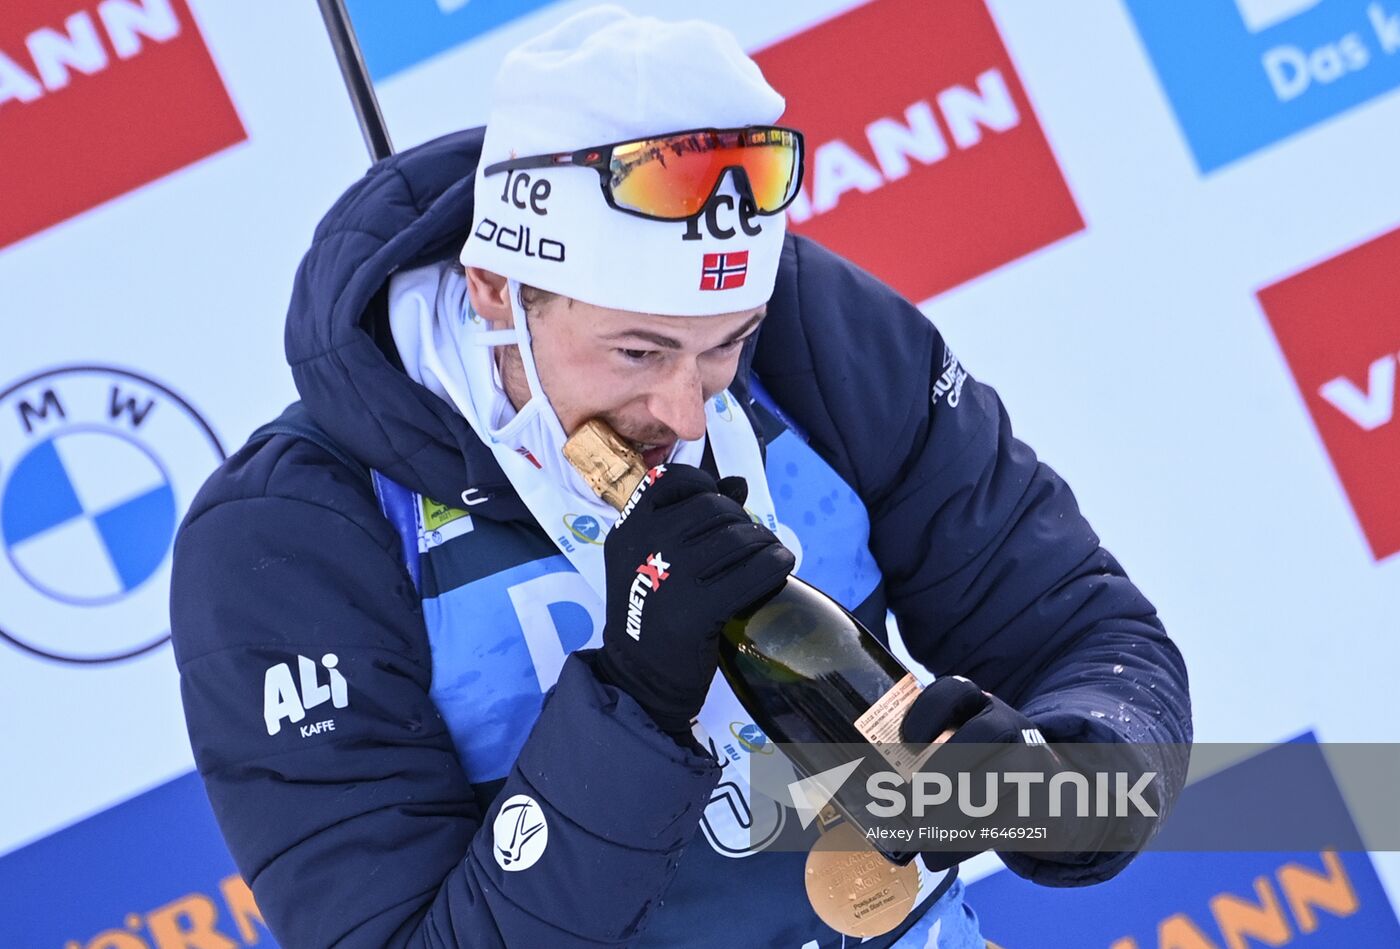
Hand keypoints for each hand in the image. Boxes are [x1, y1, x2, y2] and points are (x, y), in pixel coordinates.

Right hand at [592, 464, 794, 737]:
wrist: (638, 678)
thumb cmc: (651, 612)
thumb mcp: (651, 558)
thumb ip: (688, 517)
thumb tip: (738, 483)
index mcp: (628, 528)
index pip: (676, 478)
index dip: (707, 486)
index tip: (721, 509)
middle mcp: (644, 544)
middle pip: (715, 507)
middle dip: (742, 521)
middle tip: (750, 543)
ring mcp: (670, 576)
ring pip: (739, 536)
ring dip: (764, 542)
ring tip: (767, 556)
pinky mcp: (697, 610)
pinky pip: (754, 570)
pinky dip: (775, 564)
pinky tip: (779, 568)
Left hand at [901, 676, 1054, 870]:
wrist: (1052, 794)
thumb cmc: (986, 769)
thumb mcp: (963, 748)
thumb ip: (927, 759)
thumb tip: (873, 799)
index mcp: (980, 705)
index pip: (957, 689)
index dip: (929, 711)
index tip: (907, 740)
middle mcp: (1009, 724)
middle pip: (983, 733)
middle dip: (942, 770)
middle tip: (912, 800)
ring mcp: (1032, 761)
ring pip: (995, 780)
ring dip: (951, 813)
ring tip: (923, 834)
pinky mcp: (1042, 802)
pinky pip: (1005, 822)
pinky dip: (966, 842)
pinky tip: (940, 854)